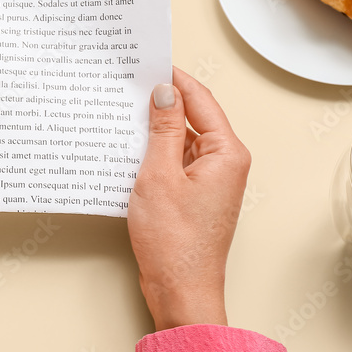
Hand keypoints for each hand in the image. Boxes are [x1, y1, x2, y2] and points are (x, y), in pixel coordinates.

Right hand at [128, 67, 250, 330]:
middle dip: (163, 100)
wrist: (180, 290)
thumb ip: (163, 130)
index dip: (174, 78)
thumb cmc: (174, 242)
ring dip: (156, 128)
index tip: (149, 62)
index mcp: (226, 152)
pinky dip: (155, 152)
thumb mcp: (159, 175)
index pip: (200, 99)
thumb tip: (165, 93)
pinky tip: (131, 149)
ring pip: (182, 139)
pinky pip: (176, 161)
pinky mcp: (196, 195)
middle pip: (194, 117)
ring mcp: (212, 180)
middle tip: (131, 83)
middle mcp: (225, 163)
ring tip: (125, 113)